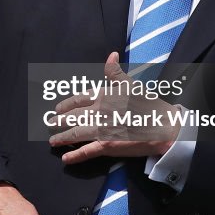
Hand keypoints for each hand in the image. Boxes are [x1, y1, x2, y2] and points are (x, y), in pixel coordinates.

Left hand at [49, 52, 181, 163]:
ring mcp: (102, 129)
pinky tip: (65, 159)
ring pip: (76, 134)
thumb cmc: (149, 105)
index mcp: (104, 96)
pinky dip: (75, 156)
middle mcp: (99, 111)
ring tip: (53, 141)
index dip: (66, 105)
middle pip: (73, 117)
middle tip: (50, 125)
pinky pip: (87, 151)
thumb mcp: (132, 84)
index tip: (58, 109)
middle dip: (60, 122)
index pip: (78, 99)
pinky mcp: (107, 146)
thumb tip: (111, 55)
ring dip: (62, 138)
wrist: (164, 127)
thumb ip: (116, 72)